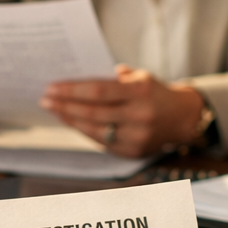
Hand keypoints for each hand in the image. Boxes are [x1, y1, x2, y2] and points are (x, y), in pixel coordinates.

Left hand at [40, 65, 204, 156]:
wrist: (182, 118)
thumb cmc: (153, 92)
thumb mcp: (139, 77)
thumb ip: (111, 77)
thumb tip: (76, 76)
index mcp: (141, 91)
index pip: (99, 91)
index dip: (72, 90)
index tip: (52, 87)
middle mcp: (140, 115)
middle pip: (92, 112)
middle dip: (65, 105)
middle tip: (45, 99)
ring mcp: (137, 136)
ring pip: (94, 129)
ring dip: (70, 119)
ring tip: (54, 109)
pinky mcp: (133, 151)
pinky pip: (101, 141)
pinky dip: (83, 131)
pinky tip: (71, 121)